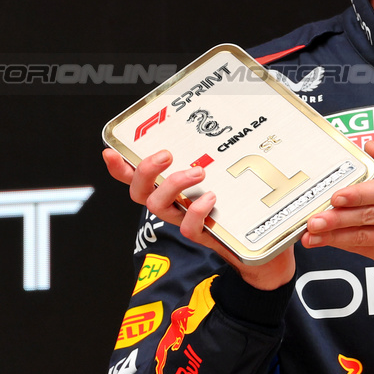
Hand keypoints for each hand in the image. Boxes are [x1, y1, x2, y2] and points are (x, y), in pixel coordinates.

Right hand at [102, 148, 294, 290]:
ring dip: (173, 184)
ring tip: (198, 172)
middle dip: (145, 171)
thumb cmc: (243, 209)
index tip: (109, 152)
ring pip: (159, 206)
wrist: (264, 253)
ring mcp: (186, 221)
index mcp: (173, 190)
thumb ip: (220, 157)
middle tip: (166, 154)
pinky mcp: (204, 237)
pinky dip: (196, 211)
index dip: (119, 168)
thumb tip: (225, 121)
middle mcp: (174, 205)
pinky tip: (211, 199)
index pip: (136, 179)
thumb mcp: (229, 177)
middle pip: (140, 192)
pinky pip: (189, 228)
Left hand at [302, 141, 373, 279]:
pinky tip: (327, 243)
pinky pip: (366, 250)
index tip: (335, 197)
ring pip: (363, 236)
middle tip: (313, 219)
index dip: (356, 195)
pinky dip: (344, 246)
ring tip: (311, 235)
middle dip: (337, 219)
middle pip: (368, 216)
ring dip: (334, 236)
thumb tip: (369, 147)